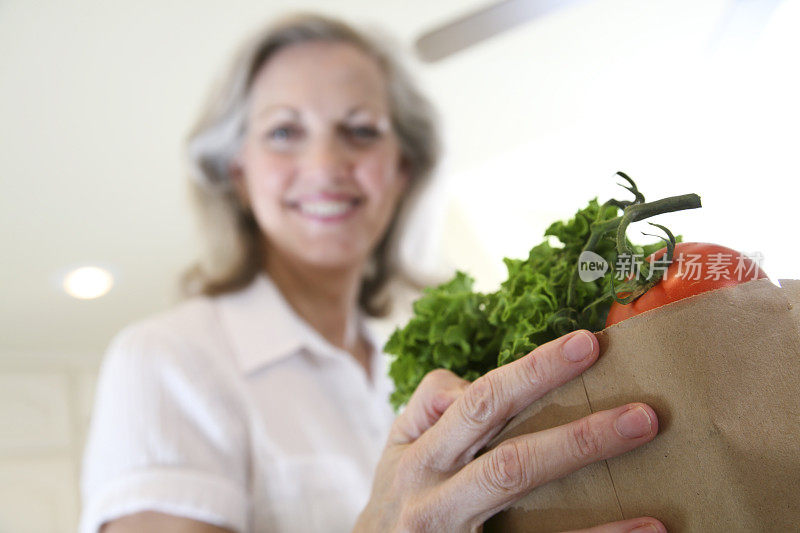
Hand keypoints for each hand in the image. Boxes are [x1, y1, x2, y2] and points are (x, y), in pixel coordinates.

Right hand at [354, 330, 664, 532]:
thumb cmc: (396, 501)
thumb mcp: (397, 451)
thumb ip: (430, 408)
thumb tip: (475, 380)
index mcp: (419, 455)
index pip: (478, 403)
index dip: (532, 372)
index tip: (586, 344)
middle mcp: (432, 494)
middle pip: (508, 452)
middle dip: (574, 429)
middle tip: (641, 410)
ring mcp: (455, 532)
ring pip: (518, 490)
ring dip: (583, 460)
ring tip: (643, 439)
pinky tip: (645, 523)